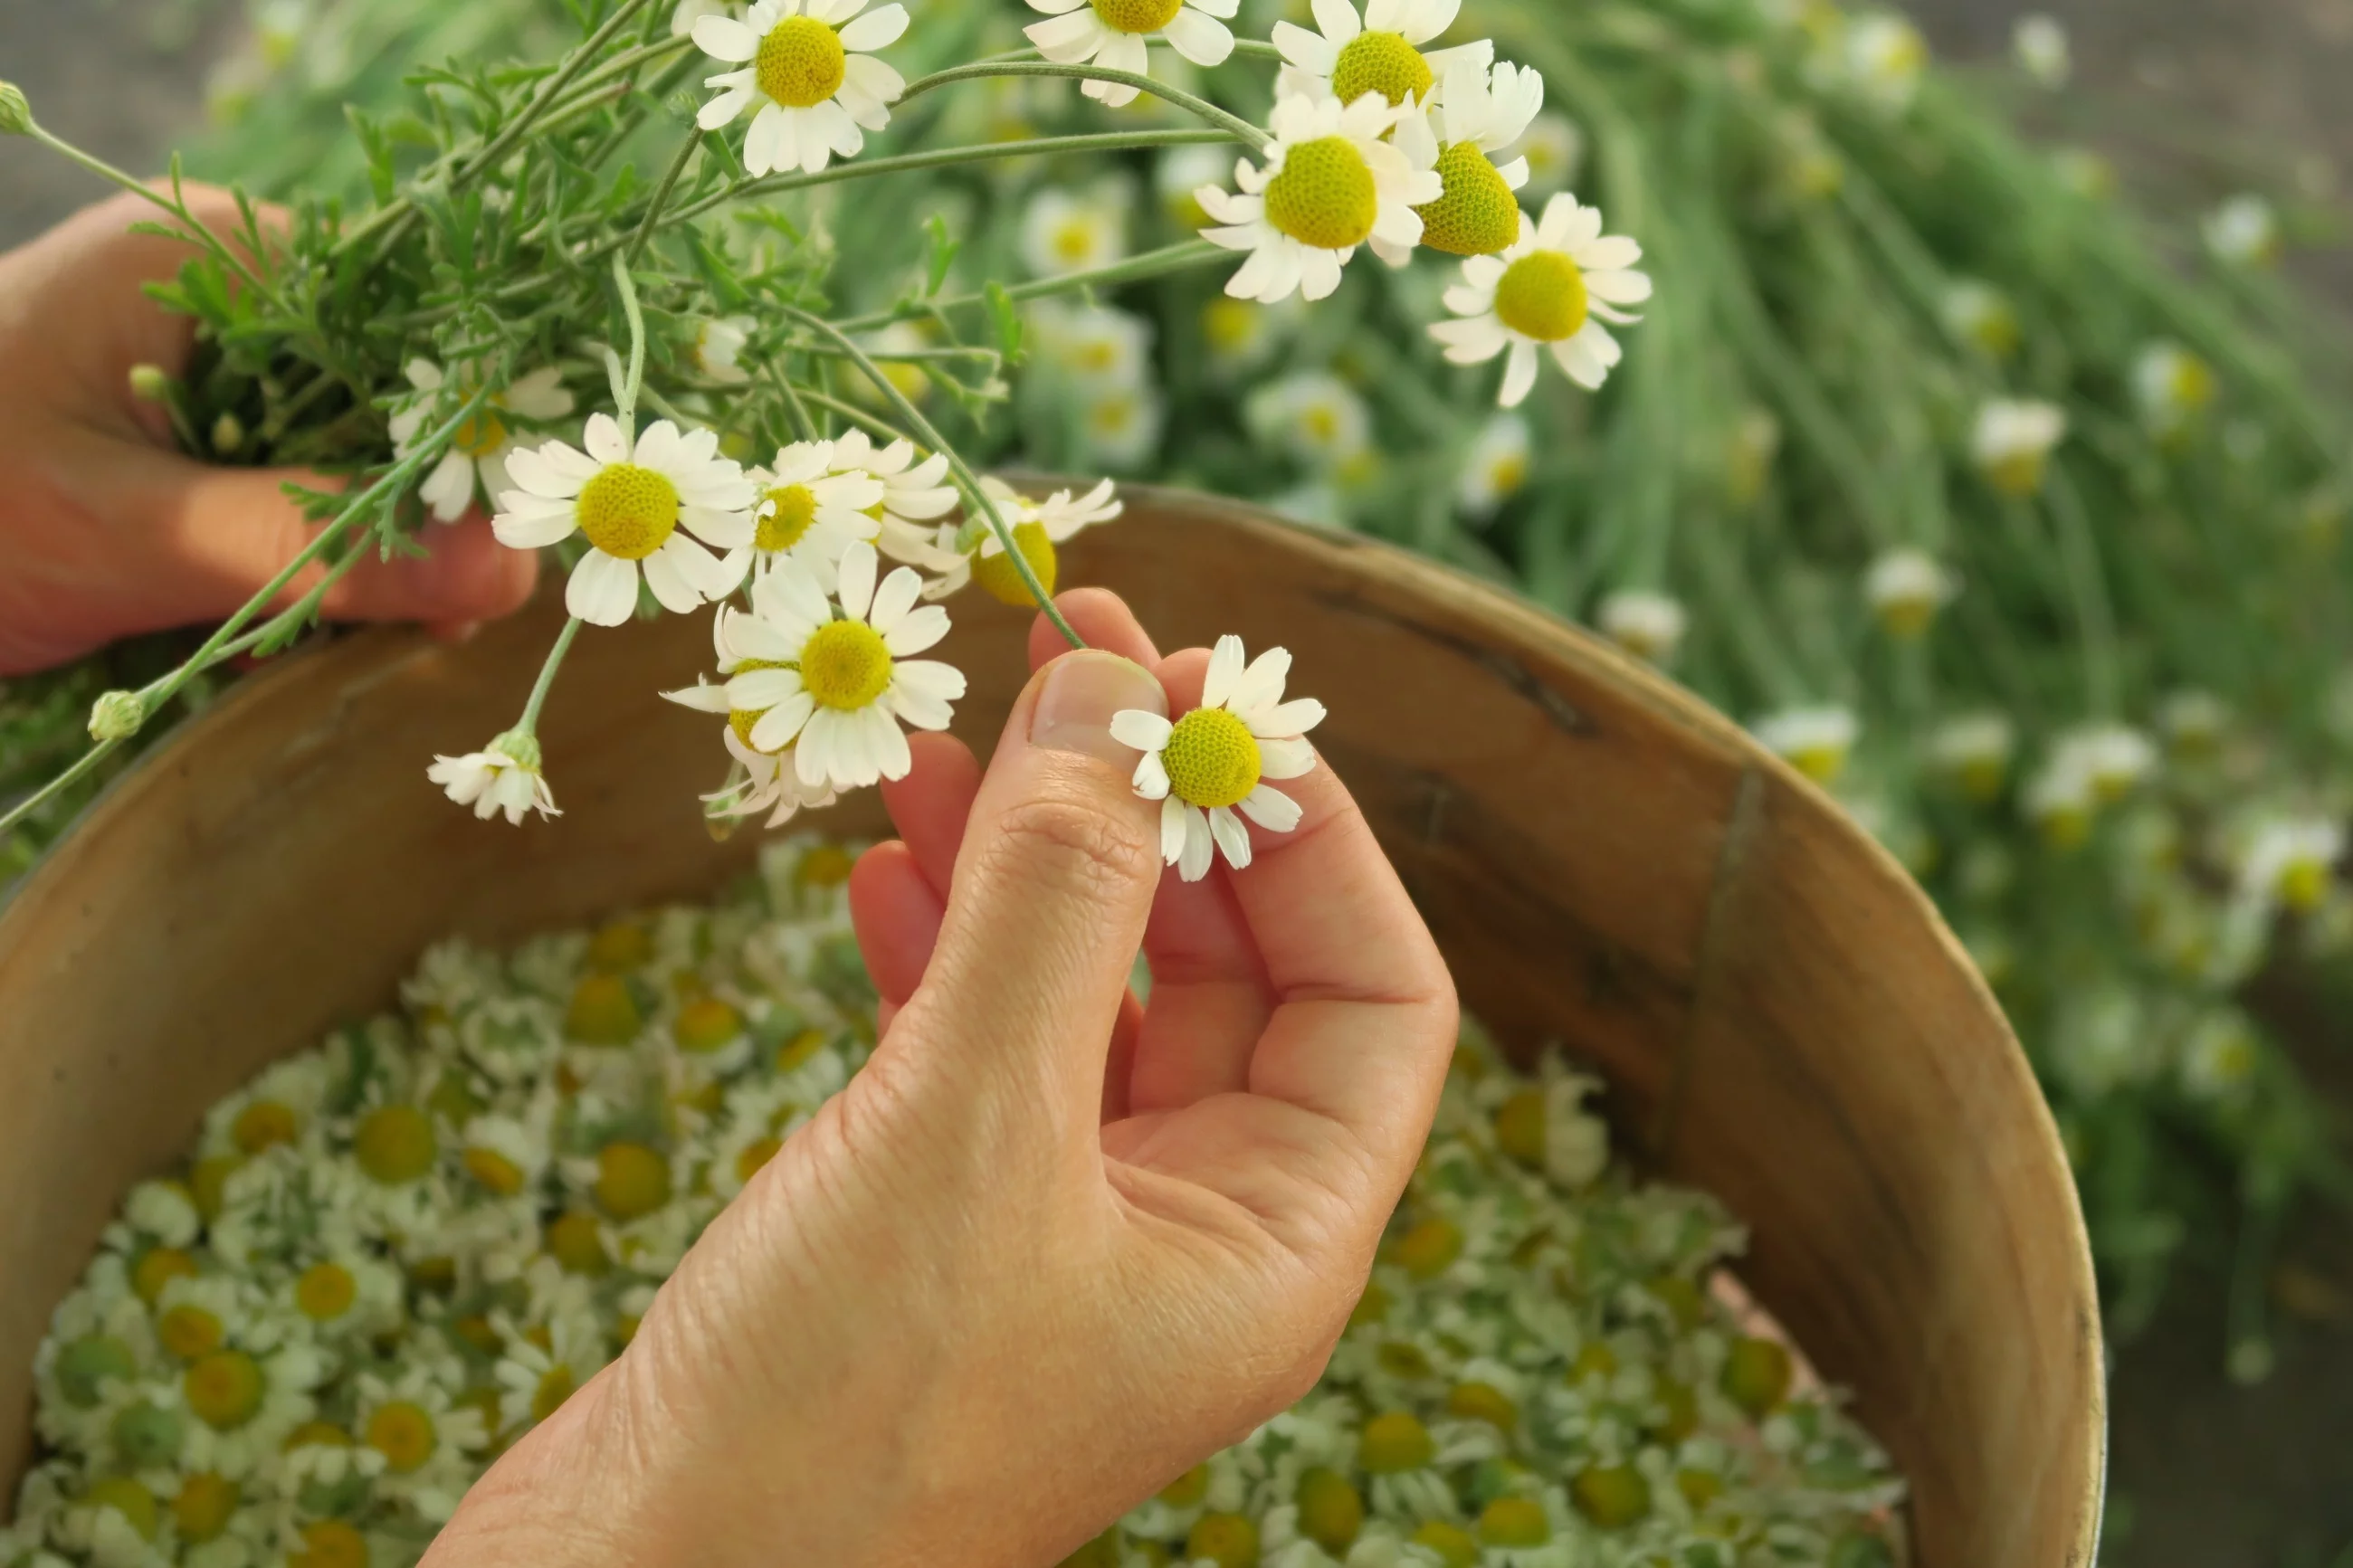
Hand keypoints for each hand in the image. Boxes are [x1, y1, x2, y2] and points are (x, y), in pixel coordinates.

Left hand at [0, 190, 536, 675]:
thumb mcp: (131, 536)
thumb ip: (319, 549)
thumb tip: (510, 575)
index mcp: (208, 258)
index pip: (410, 315)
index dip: (477, 421)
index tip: (516, 531)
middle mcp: (219, 295)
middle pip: (393, 392)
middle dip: (425, 505)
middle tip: (451, 611)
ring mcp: (199, 369)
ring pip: (353, 455)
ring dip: (367, 550)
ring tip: (361, 633)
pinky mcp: (182, 442)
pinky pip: (297, 492)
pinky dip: (311, 564)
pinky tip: (297, 629)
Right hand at [428, 589, 1457, 1566]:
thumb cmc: (840, 1411)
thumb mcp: (971, 1119)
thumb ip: (1057, 896)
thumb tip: (1112, 695)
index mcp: (1274, 1241)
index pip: (1376, 991)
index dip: (1309, 829)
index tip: (1204, 694)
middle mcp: (1192, 1236)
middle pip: (1229, 972)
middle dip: (1152, 816)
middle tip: (1071, 659)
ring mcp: (1062, 1233)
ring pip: (1086, 997)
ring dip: (1030, 863)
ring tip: (956, 737)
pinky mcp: (938, 1232)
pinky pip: (976, 1053)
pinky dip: (939, 949)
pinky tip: (880, 872)